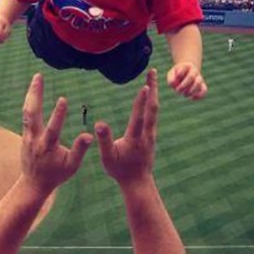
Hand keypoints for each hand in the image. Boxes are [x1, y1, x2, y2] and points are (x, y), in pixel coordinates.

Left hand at [21, 73, 91, 194]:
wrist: (34, 183)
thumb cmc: (56, 175)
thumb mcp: (71, 166)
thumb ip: (79, 150)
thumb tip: (89, 135)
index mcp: (48, 147)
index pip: (53, 128)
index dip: (58, 114)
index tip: (63, 99)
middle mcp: (35, 139)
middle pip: (32, 113)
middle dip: (35, 94)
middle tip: (38, 76)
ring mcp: (27, 136)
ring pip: (27, 111)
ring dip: (32, 94)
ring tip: (37, 78)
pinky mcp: (25, 134)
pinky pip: (26, 115)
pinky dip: (30, 102)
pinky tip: (34, 91)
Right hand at [95, 69, 157, 188]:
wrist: (137, 182)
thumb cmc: (120, 170)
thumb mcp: (108, 157)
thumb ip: (104, 140)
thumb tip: (99, 123)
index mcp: (136, 138)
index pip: (140, 116)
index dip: (142, 101)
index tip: (145, 85)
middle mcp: (147, 134)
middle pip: (152, 108)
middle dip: (153, 89)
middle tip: (152, 72)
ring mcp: (151, 135)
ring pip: (155, 111)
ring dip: (154, 94)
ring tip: (152, 79)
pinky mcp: (151, 136)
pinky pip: (153, 116)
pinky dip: (152, 103)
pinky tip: (151, 97)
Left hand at [167, 62, 206, 99]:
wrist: (186, 74)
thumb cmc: (177, 75)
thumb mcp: (171, 74)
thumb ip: (171, 78)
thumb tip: (174, 85)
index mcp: (187, 66)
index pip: (183, 69)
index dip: (178, 76)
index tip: (176, 78)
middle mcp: (194, 71)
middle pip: (191, 76)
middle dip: (183, 85)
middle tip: (178, 90)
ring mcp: (199, 78)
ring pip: (198, 83)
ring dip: (190, 91)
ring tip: (184, 94)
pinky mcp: (202, 85)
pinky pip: (204, 90)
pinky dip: (199, 95)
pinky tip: (192, 98)